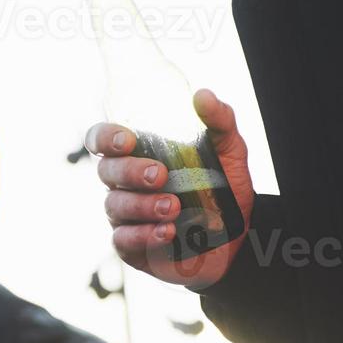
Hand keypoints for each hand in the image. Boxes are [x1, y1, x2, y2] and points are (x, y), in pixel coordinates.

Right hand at [86, 88, 254, 289]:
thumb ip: (219, 122)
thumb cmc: (224, 189)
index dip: (106, 137)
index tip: (128, 140)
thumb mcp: (230, 151)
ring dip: (142, 205)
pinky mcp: (131, 246)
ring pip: (115, 205)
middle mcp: (124, 183)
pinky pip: (123, 239)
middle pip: (106, 171)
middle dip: (130, 171)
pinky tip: (167, 232)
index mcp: (138, 154)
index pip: (103, 140)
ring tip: (173, 207)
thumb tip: (202, 96)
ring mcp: (125, 215)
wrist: (239, 238)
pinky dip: (144, 235)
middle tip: (160, 175)